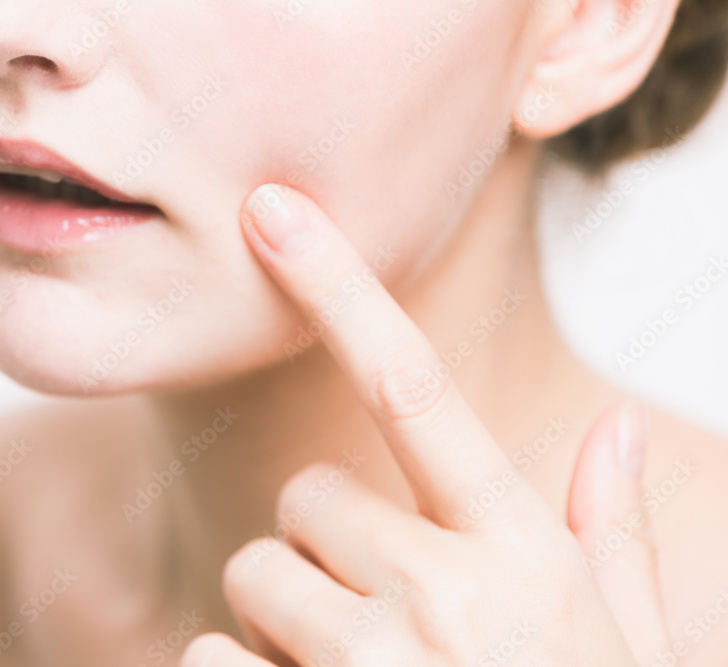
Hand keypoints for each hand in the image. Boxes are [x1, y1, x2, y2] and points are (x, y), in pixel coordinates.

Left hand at [181, 184, 669, 665]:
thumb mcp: (626, 644)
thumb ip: (615, 537)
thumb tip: (621, 428)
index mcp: (522, 556)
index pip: (412, 385)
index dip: (337, 287)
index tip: (274, 211)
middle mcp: (442, 595)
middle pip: (308, 493)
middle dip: (322, 538)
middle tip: (374, 610)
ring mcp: (367, 662)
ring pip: (256, 570)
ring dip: (283, 612)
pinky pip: (206, 654)